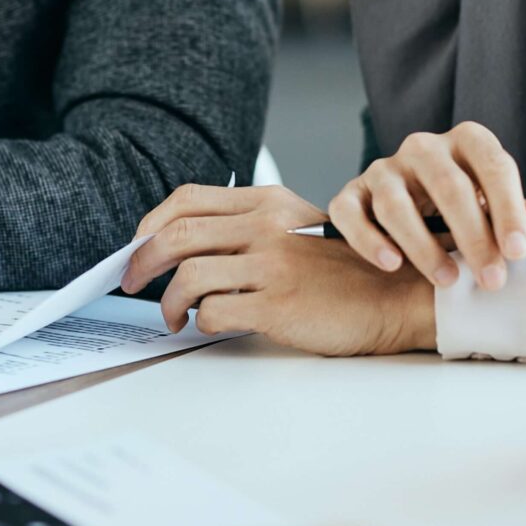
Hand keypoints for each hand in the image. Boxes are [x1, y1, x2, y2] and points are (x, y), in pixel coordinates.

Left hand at [122, 185, 432, 355]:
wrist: (392, 296)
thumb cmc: (340, 272)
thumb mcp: (293, 230)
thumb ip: (246, 229)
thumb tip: (181, 246)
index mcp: (266, 202)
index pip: (186, 200)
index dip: (150, 225)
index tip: (137, 247)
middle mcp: (266, 226)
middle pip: (176, 235)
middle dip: (141, 263)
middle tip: (133, 282)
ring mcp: (272, 265)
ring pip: (188, 276)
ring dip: (168, 302)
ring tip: (173, 316)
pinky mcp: (278, 304)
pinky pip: (215, 313)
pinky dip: (201, 322)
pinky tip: (207, 326)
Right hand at [323, 121, 525, 292]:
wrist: (406, 205)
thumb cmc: (460, 208)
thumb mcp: (491, 206)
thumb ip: (515, 215)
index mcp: (466, 142)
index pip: (492, 164)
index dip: (508, 207)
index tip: (517, 251)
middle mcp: (423, 148)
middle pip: (448, 185)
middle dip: (473, 236)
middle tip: (491, 279)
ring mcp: (383, 169)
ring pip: (396, 203)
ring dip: (423, 246)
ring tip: (447, 280)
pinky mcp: (351, 194)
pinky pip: (350, 213)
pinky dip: (369, 240)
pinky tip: (391, 264)